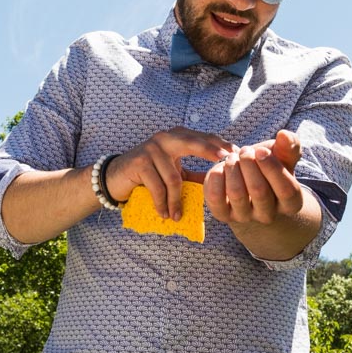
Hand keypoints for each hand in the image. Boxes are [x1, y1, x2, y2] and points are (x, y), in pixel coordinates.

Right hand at [105, 127, 234, 221]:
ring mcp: (151, 148)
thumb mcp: (173, 172)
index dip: (218, 144)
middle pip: (192, 143)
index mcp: (175, 137)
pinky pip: (158, 186)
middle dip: (210, 151)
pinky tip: (165, 214)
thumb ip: (193, 174)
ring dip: (176, 201)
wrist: (115, 178)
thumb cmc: (148, 174)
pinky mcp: (140, 162)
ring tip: (177, 215)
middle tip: (225, 162)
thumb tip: (219, 183)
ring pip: (174, 177)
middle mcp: (164, 138)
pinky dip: (162, 203)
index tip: (236, 152)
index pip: (201, 137)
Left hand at [203, 129, 304, 227]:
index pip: (286, 190)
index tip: (260, 150)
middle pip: (259, 190)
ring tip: (233, 157)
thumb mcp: (283, 158)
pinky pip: (215, 197)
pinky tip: (220, 168)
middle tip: (245, 151)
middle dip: (249, 163)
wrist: (249, 190)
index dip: (273, 167)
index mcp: (290, 204)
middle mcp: (268, 216)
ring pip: (236, 193)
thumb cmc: (269, 170)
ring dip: (232, 167)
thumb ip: (289, 147)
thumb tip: (284, 135)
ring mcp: (244, 217)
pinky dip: (216, 176)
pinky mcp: (223, 214)